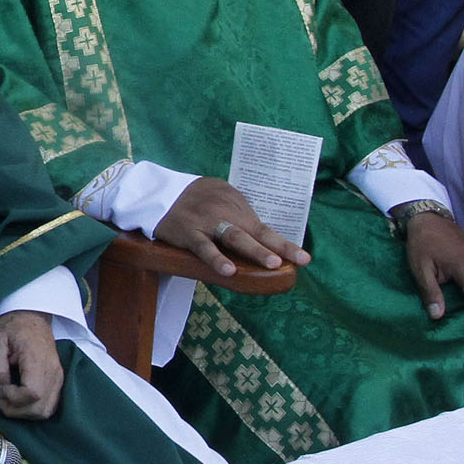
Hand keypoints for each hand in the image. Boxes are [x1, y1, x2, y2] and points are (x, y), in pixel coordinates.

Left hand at [0, 308, 65, 420]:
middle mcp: (53, 372)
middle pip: (40, 409)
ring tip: (7, 399)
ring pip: (45, 411)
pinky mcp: (58, 382)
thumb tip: (0, 391)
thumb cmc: (11, 328)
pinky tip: (19, 399)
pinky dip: (33, 409)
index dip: (12, 398)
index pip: (32, 393)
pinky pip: (49, 406)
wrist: (31, 317)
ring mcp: (59, 378)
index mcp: (38, 359)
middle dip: (15, 410)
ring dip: (23, 412)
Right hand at [153, 177, 307, 277]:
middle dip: (277, 247)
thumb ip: (239, 212)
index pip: (263, 227)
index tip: (305, 258)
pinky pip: (204, 247)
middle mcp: (224, 212)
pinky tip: (228, 270)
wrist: (158, 192)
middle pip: (254, 231)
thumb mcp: (220, 196)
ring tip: (272, 263)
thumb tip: (260, 235)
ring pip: (234, 237)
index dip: (284, 243)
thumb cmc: (194, 198)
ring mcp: (206, 223)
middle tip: (297, 259)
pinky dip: (216, 258)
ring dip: (254, 250)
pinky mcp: (188, 233)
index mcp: (235, 205)